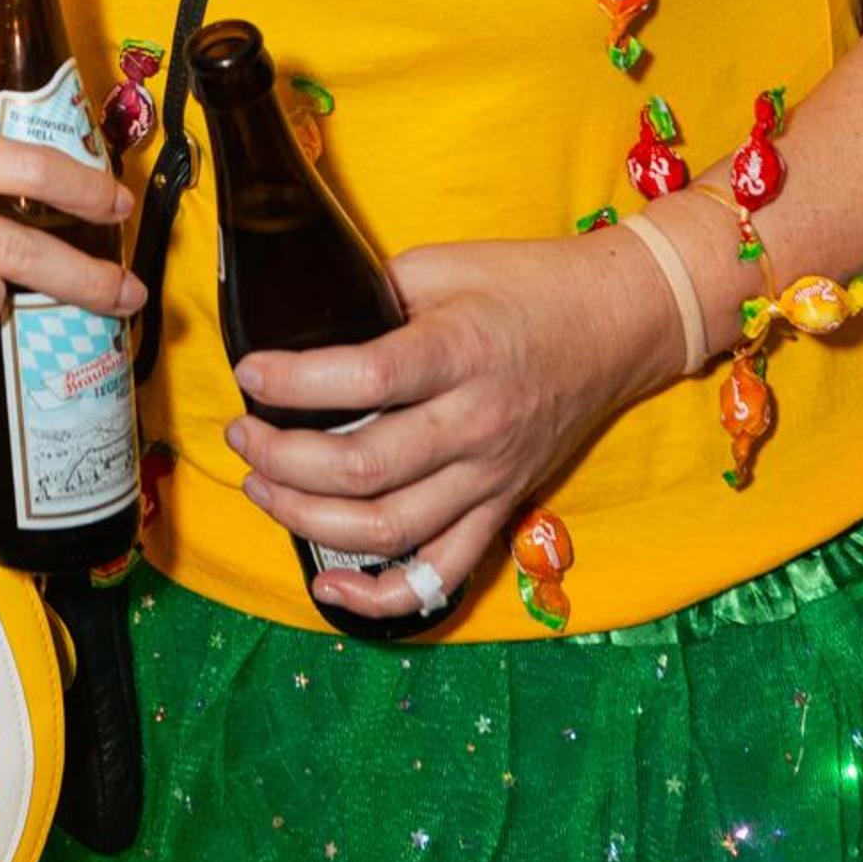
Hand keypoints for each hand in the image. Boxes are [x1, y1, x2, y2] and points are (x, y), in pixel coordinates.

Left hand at [221, 227, 678, 624]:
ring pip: (387, 529)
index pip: (364, 380)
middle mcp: (475, 424)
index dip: (292, 382)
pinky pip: (441, 574)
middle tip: (242, 435)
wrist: (620, 323)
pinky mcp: (501, 507)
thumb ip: (373, 295)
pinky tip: (327, 586)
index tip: (250, 374)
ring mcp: (491, 476)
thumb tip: (302, 328)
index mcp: (460, 352)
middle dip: (281, 457)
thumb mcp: (442, 265)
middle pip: (362, 467)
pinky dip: (381, 596)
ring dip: (308, 519)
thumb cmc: (526, 285)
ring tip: (263, 486)